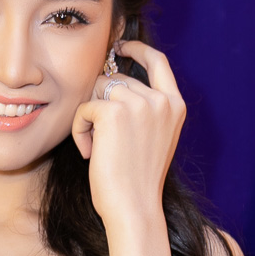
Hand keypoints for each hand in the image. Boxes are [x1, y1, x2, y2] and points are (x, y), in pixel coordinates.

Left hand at [71, 39, 185, 229]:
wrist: (134, 208)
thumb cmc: (137, 181)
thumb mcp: (154, 139)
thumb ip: (146, 109)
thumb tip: (114, 80)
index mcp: (175, 106)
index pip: (158, 61)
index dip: (138, 49)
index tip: (121, 47)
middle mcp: (160, 100)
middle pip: (116, 78)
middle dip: (101, 104)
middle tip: (102, 142)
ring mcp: (138, 103)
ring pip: (98, 90)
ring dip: (89, 117)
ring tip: (97, 148)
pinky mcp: (113, 111)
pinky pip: (84, 107)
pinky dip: (80, 129)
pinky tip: (91, 153)